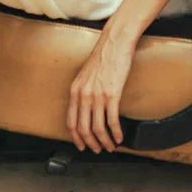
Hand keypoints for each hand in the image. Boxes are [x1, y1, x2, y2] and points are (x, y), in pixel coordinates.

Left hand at [67, 24, 138, 152]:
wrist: (115, 42)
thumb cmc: (103, 56)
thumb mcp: (86, 75)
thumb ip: (83, 91)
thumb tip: (86, 108)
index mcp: (75, 90)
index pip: (71, 122)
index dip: (76, 138)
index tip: (82, 146)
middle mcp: (83, 95)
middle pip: (83, 129)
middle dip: (91, 143)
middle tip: (99, 149)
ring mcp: (97, 95)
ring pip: (98, 128)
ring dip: (105, 141)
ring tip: (111, 146)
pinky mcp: (112, 95)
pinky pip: (112, 121)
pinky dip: (116, 133)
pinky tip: (120, 137)